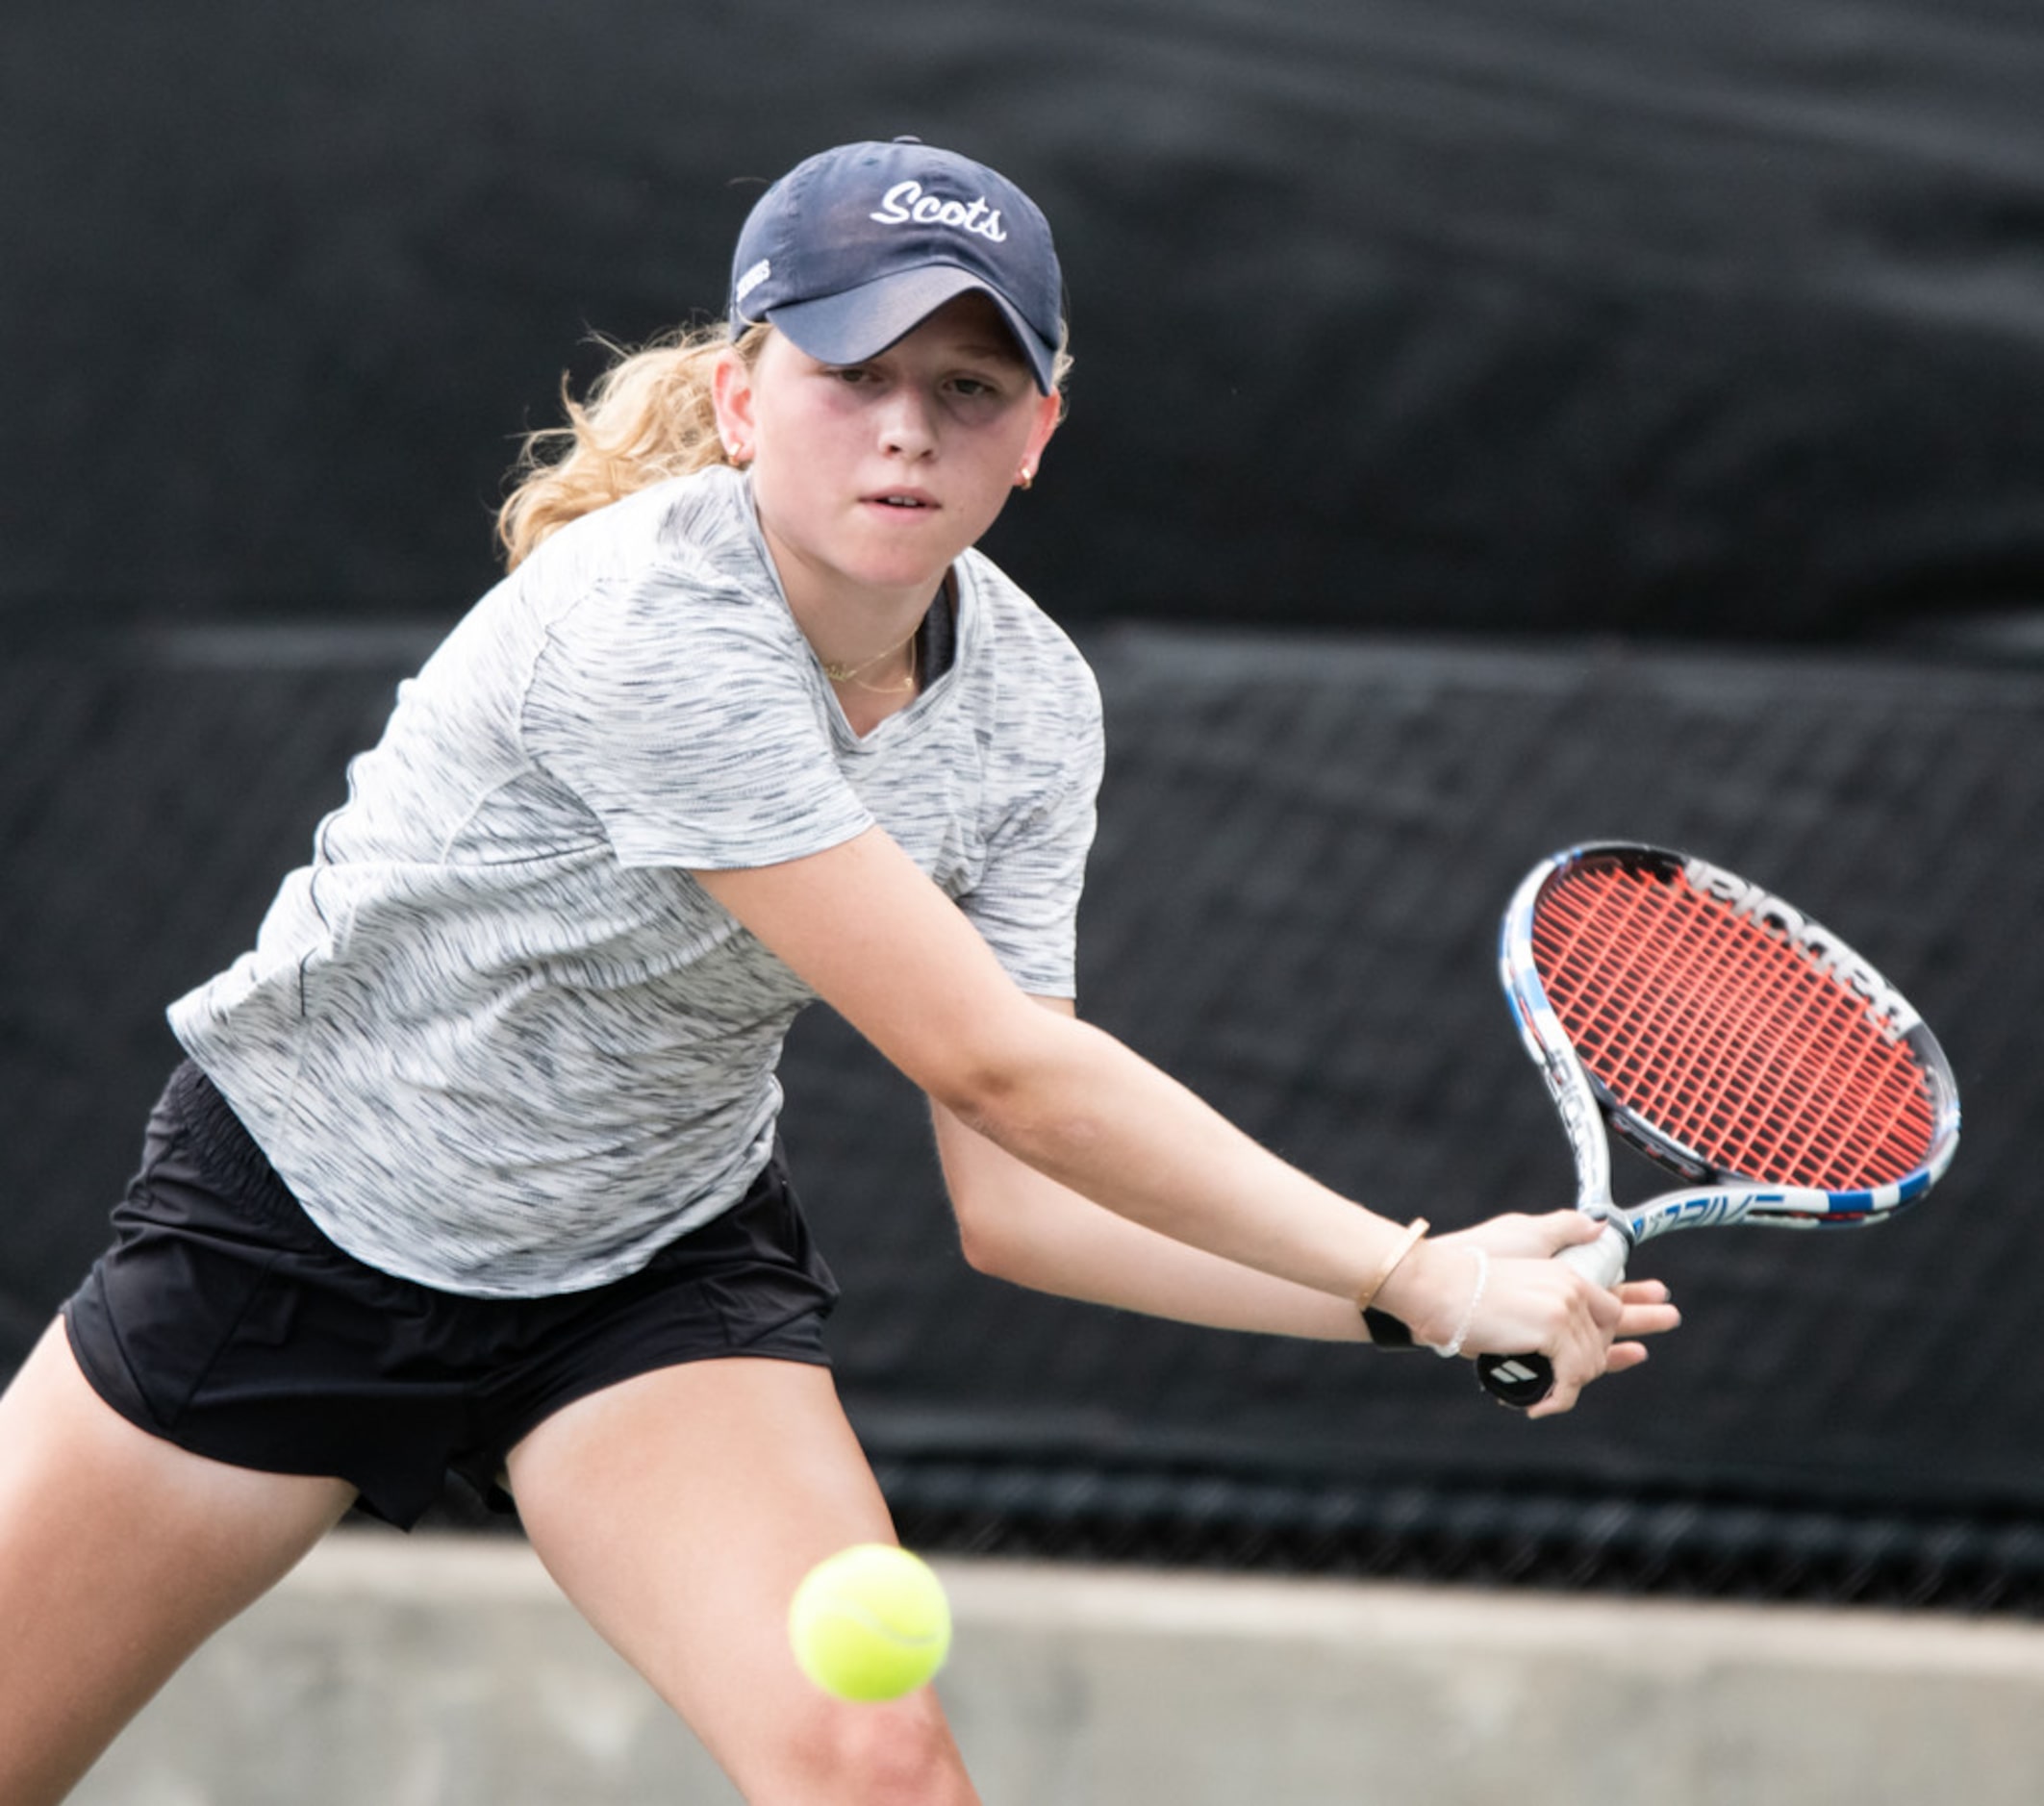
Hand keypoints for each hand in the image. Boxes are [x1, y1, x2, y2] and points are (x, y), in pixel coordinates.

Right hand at [1377, 1212, 1679, 1416]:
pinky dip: (1558, 1397)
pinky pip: (1571, 1378)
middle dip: (1583, 1370)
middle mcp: (1572, 1289)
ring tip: (1543, 1396)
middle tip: (1558, 1388)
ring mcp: (1565, 1308)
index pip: (1611, 1310)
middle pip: (1602, 1344)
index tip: (1635, 1352)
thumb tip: (1595, 1230)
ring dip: (1567, 1387)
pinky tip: (1540, 1406)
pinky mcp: (1553, 1331)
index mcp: (1565, 1275)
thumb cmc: (1464, 1279)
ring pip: (1588, 1365)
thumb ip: (1556, 1252)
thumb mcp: (1516, 1255)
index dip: (1616, 1337)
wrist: (1437, 1286)